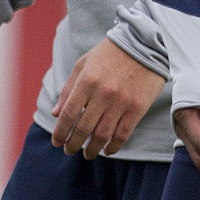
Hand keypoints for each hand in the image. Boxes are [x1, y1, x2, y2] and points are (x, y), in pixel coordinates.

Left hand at [52, 37, 166, 158]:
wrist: (143, 44)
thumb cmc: (109, 54)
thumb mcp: (83, 65)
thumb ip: (68, 89)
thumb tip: (56, 114)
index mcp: (86, 81)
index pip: (68, 115)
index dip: (60, 132)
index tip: (56, 142)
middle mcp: (102, 94)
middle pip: (83, 128)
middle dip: (73, 144)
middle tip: (69, 151)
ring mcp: (121, 102)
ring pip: (102, 135)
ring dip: (92, 149)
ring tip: (87, 154)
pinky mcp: (137, 108)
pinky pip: (122, 134)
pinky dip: (113, 146)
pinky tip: (107, 150)